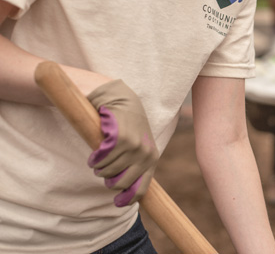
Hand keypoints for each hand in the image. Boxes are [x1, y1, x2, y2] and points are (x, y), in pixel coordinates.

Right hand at [86, 80, 158, 206]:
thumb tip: (126, 194)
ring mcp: (134, 147)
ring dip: (99, 166)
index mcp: (152, 159)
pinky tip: (95, 151)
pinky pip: (100, 159)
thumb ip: (136, 167)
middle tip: (104, 167)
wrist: (122, 100)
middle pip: (118, 184)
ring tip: (100, 155)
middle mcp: (145, 155)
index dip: (126, 200)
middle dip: (107, 178)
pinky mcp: (120, 138)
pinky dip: (94, 158)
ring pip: (106, 172)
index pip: (141, 189)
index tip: (116, 202)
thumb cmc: (129, 126)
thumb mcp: (139, 147)